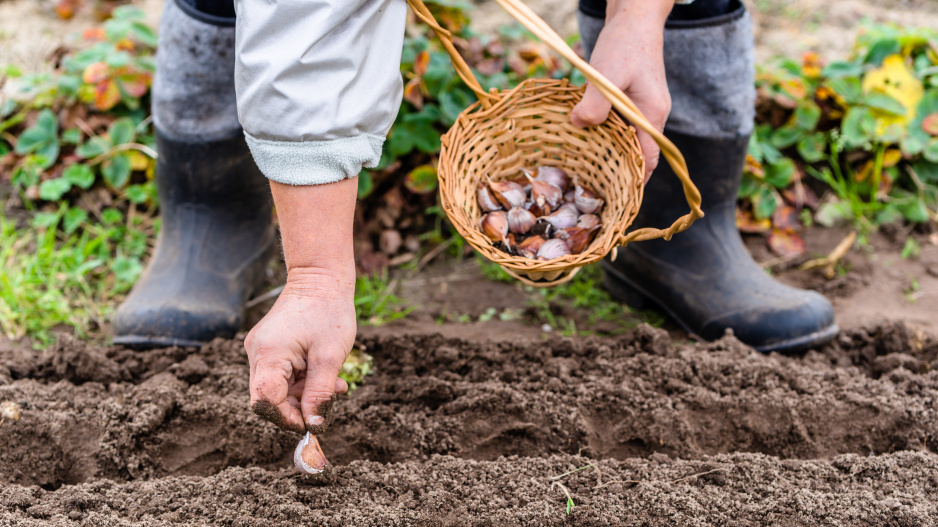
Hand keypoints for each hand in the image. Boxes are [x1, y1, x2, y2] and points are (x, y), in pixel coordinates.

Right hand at [244, 267, 355, 434]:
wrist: (321, 277)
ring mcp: (260, 349)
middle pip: (269, 397)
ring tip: (334, 384)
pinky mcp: (268, 346)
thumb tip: (313, 425)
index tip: (312, 421)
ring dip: (305, 393)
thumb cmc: (328, 313)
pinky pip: (281, 374)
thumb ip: (320, 393)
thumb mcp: (330, 357)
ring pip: (277, 388)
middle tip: (328, 400)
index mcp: (268, 355)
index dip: (287, 417)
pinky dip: (302, 380)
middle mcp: (257, 353)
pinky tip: (324, 374)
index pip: (265, 402)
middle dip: (299, 405)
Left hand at [571, 0, 673, 180]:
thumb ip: (594, 104)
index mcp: (652, 115)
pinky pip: (620, 125)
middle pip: (639, 154)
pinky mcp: (631, 99)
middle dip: (620, 172)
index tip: (616, 198)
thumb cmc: (624, 43)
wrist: (633, 17)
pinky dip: (605, 134)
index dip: (635, 181)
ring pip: (628, 140)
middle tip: (593, 189)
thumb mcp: (606, 73)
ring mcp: (642, 107)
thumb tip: (578, 126)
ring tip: (585, 168)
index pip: (649, 159)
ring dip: (610, 152)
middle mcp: (651, 115)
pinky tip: (585, 136)